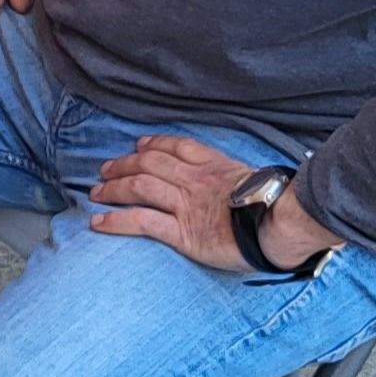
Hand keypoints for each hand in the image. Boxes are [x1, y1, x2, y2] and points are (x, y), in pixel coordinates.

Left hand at [92, 137, 331, 275]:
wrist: (279, 224)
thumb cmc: (276, 206)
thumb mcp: (256, 179)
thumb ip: (238, 177)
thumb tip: (239, 182)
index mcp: (214, 166)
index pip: (176, 147)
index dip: (154, 144)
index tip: (139, 145)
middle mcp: (194, 181)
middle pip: (150, 164)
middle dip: (124, 164)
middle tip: (105, 170)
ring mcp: (185, 205)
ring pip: (140, 187)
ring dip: (113, 188)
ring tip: (95, 192)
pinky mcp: (182, 232)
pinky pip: (142, 221)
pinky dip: (116, 220)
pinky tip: (98, 222)